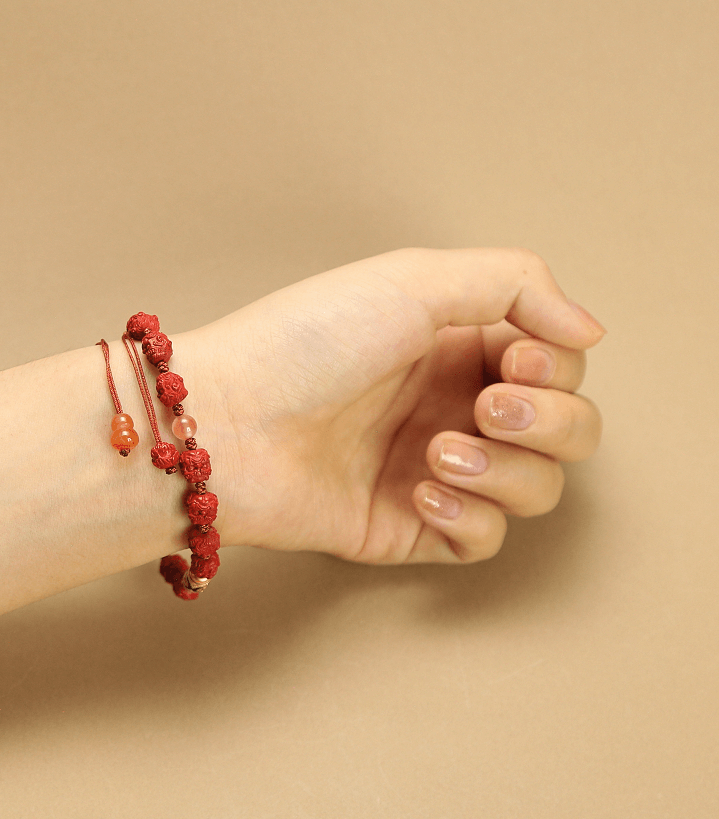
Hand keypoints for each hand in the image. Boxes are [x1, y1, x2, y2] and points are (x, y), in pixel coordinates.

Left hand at [184, 248, 605, 563]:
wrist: (227, 423)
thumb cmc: (305, 343)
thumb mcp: (413, 279)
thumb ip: (515, 283)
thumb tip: (591, 330)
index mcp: (455, 344)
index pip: (557, 363)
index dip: (555, 367)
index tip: (510, 358)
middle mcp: (450, 405)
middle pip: (568, 429)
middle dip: (549, 421)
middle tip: (489, 408)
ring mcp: (432, 470)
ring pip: (537, 488)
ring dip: (506, 470)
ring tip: (435, 453)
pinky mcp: (408, 527)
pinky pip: (484, 539)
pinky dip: (470, 516)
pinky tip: (418, 490)